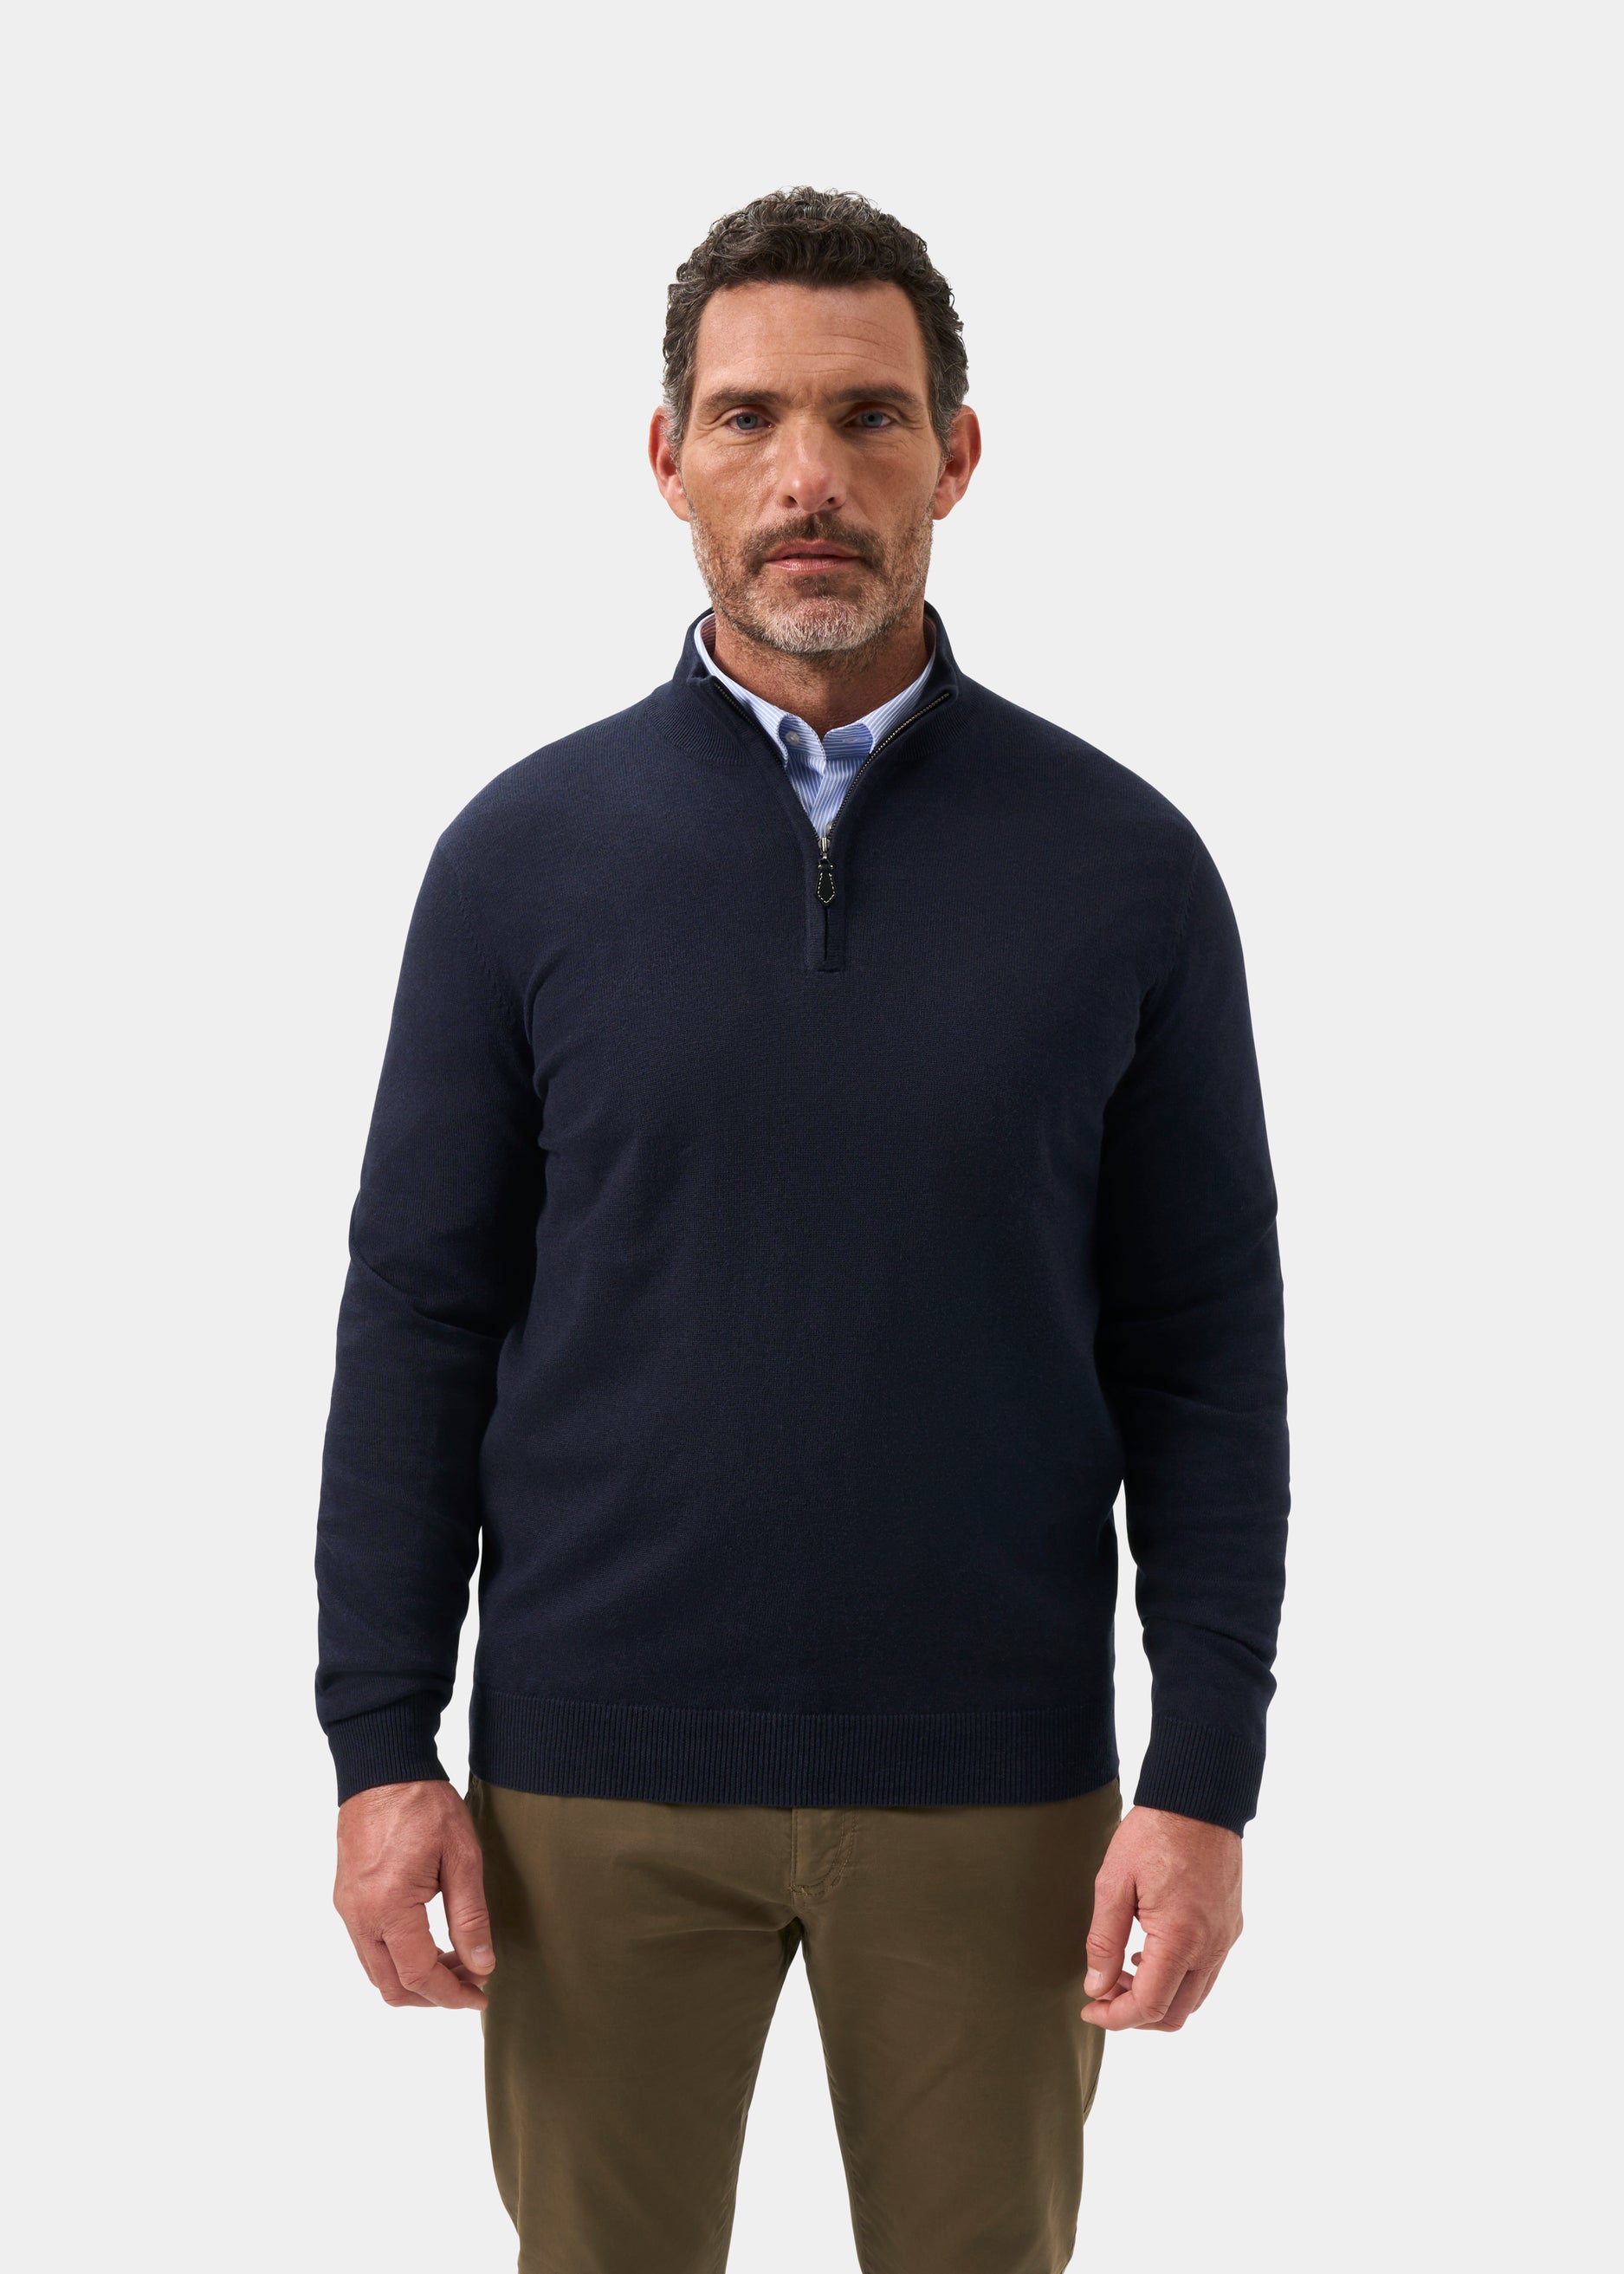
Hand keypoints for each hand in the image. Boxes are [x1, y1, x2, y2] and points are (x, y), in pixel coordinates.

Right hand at [334, 1779, 494, 2011]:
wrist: (383, 1766)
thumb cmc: (424, 1804)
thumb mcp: (461, 1856)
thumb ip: (470, 1915)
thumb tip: (481, 1965)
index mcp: (388, 1905)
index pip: (418, 1975)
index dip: (452, 1994)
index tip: (481, 1994)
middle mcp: (359, 1915)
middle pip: (390, 1986)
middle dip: (432, 1996)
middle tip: (471, 1982)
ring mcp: (347, 1908)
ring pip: (376, 1971)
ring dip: (415, 1979)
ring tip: (456, 1962)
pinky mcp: (346, 1898)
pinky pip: (368, 1948)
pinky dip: (398, 1958)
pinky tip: (429, 1942)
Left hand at [1079, 1804, 1241, 2031]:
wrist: (1199, 1798)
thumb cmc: (1153, 1833)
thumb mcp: (1114, 1882)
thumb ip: (1103, 1940)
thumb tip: (1096, 1987)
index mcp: (1181, 1938)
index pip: (1150, 2005)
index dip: (1116, 2018)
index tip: (1089, 2009)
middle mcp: (1211, 1947)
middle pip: (1176, 2014)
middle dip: (1136, 2014)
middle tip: (1103, 1992)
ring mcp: (1226, 1938)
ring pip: (1195, 1997)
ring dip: (1158, 1997)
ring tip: (1121, 1970)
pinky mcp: (1231, 1926)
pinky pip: (1207, 1972)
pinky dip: (1177, 1978)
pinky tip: (1147, 1951)